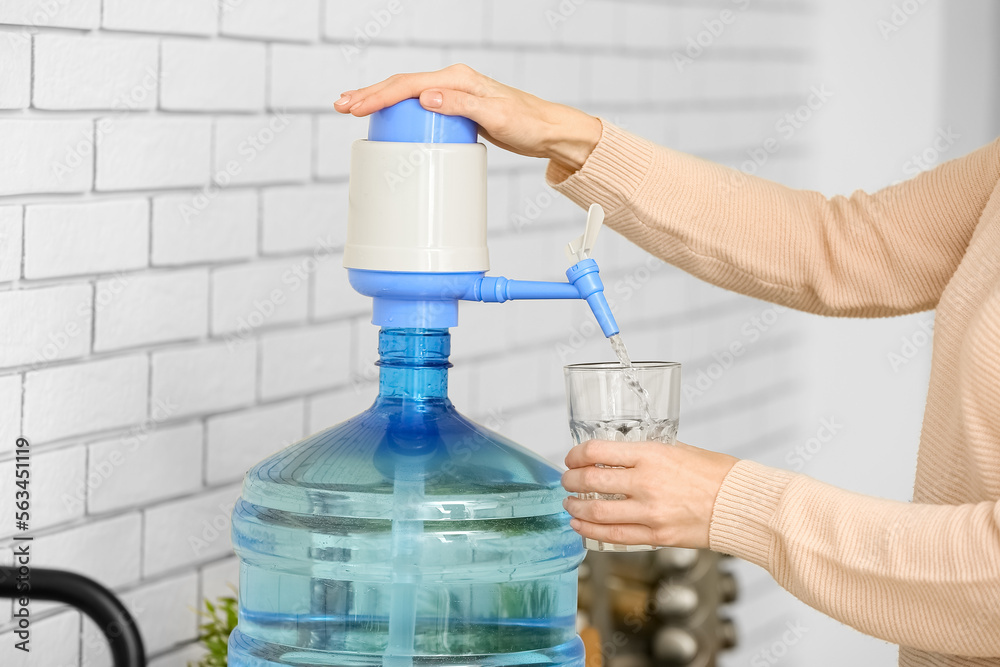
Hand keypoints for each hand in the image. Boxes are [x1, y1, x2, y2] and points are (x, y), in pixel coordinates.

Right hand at [334, 63, 601, 170]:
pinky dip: (398, 110)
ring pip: (407, 94)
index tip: (355, 106)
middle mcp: (453, 82)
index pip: (408, 84)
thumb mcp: (494, 116)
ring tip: (354, 108)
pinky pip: (419, 106)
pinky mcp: (457, 108)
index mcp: (457, 79)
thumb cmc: (527, 123)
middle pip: (401, 85)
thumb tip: (425, 97)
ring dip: (379, 101)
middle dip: (369, 94)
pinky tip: (387, 120)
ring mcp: (454, 94)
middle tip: (342, 105)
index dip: (378, 95)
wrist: (548, 132)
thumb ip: (461, 106)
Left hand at [561, 440, 738, 548]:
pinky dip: (590, 531)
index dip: (576, 455)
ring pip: (595, 512)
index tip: (572, 458)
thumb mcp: (678, 449)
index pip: (596, 451)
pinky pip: (613, 536)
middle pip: (589, 482)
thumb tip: (619, 456)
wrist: (741, 504)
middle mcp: (646, 483)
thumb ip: (646, 453)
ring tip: (570, 505)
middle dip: (570, 481)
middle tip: (567, 481)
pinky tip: (582, 527)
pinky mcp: (656, 536)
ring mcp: (650, 513)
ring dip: (575, 508)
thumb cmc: (716, 474)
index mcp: (650, 455)